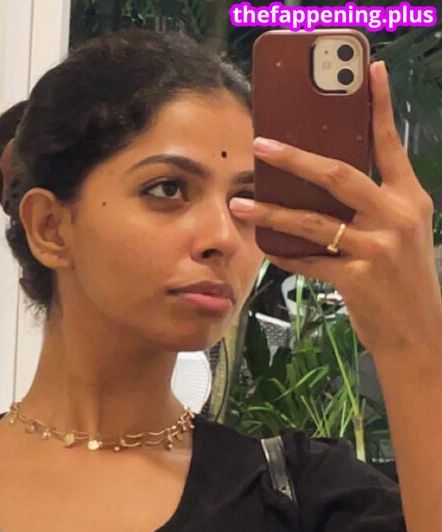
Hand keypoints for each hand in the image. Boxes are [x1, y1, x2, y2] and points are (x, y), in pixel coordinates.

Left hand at [229, 61, 440, 357]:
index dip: (379, 106)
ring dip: (272, 211)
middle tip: (262, 146)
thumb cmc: (403, 282)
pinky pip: (309, 260)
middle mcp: (397, 216)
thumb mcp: (402, 234)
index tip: (368, 71)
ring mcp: (378, 248)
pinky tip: (264, 246)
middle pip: (339, 175)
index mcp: (410, 198)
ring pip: (314, 221)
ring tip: (242, 202)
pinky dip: (284, 253)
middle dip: (295, 159)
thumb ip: (373, 207)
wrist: (418, 333)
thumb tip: (322, 184)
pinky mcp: (358, 279)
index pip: (390, 144)